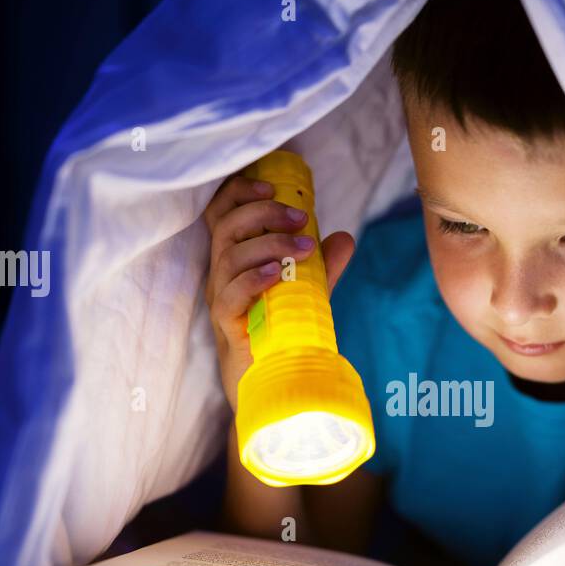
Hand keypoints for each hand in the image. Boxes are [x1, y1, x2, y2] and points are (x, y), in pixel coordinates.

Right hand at [202, 172, 355, 413]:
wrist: (270, 378)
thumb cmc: (280, 330)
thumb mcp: (305, 293)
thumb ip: (322, 267)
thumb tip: (344, 237)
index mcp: (233, 257)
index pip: (222, 212)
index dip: (239, 192)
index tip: (272, 187)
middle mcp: (221, 273)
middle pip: (227, 227)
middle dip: (264, 213)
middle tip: (301, 218)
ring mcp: (220, 297)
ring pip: (230, 256)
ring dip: (270, 244)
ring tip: (304, 247)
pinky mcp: (225, 323)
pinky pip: (231, 294)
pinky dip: (254, 278)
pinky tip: (278, 273)